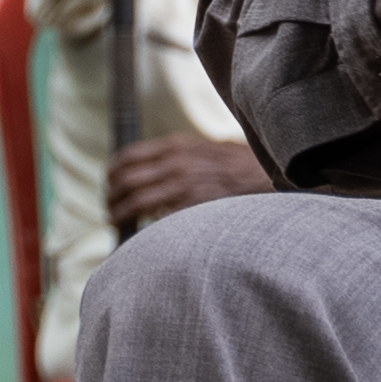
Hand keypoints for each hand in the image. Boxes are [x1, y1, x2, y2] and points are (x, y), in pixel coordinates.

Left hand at [104, 132, 274, 231]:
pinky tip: (141, 236)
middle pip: (126, 180)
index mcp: (178, 145)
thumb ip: (183, 155)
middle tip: (110, 210)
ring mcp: (185, 185)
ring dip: (120, 215)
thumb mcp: (210, 147)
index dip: (112, 173)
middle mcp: (177, 162)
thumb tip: (158, 167)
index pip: (128, 156)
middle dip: (112, 198)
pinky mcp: (194, 207)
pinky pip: (157, 219)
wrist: (270, 176)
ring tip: (117, 224)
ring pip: (137, 201)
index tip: (110, 185)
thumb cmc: (244, 166)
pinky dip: (143, 229)